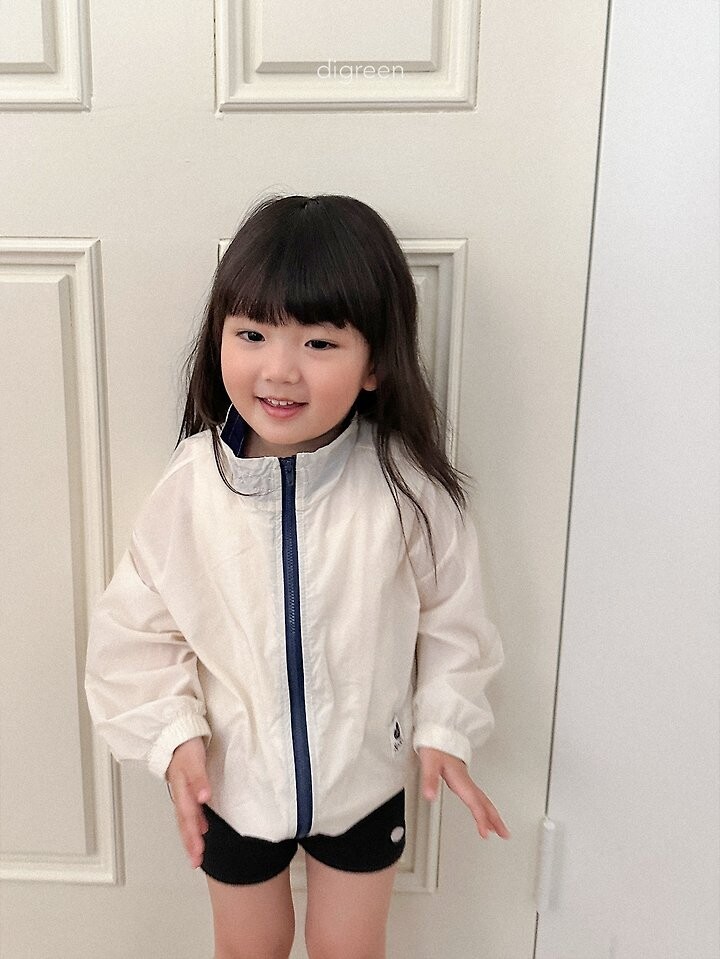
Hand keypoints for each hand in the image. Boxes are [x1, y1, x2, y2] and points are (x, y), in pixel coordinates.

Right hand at [165, 737, 211, 867]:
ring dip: (190, 838)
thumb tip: (204, 798)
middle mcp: (181, 794)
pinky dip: (194, 824)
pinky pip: (189, 812)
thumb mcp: (194, 761)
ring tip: (197, 855)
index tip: (199, 849)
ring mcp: (183, 793)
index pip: (188, 818)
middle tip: (196, 861)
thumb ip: (199, 779)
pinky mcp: (187, 790)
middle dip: (190, 843)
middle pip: (185, 823)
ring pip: (185, 820)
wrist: (177, 735)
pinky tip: (202, 830)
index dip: (193, 835)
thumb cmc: (185, 747)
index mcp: (182, 790)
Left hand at [418, 747, 510, 839]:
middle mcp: (465, 780)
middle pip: (485, 802)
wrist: (438, 732)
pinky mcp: (462, 777)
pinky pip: (478, 794)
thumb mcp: (429, 762)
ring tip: (499, 828)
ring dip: (493, 814)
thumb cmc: (434, 745)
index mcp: (460, 779)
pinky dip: (484, 805)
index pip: (474, 802)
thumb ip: (429, 779)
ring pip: (483, 799)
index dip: (481, 818)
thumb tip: (429, 796)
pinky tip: (483, 809)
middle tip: (505, 834)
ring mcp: (465, 779)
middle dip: (495, 819)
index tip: (486, 833)